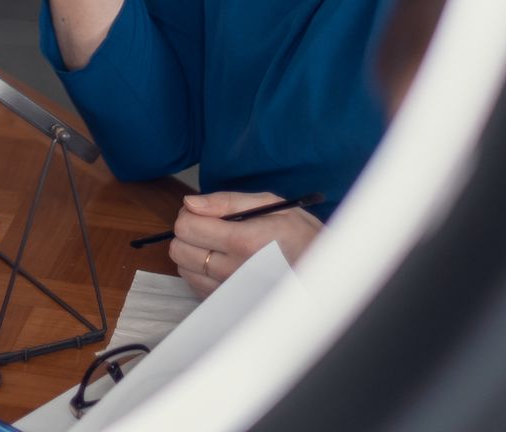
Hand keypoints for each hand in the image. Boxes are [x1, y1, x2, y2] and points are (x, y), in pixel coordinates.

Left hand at [168, 191, 325, 296]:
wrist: (326, 275)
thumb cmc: (301, 236)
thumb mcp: (272, 205)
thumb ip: (226, 202)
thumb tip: (191, 203)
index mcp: (244, 241)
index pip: (187, 227)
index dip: (191, 215)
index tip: (206, 214)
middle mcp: (233, 270)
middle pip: (179, 249)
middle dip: (189, 234)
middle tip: (211, 228)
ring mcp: (229, 290)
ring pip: (184, 269)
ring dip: (194, 253)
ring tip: (219, 246)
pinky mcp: (228, 304)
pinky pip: (196, 286)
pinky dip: (201, 272)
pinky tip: (222, 263)